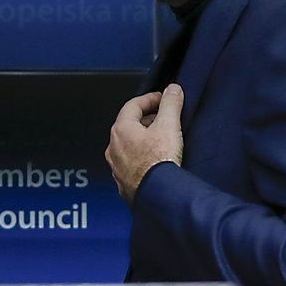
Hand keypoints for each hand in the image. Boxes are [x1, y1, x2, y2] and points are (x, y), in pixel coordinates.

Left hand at [105, 83, 184, 204]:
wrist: (158, 195)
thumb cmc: (159, 162)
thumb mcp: (168, 126)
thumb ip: (170, 104)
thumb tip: (172, 90)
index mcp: (121, 130)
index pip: (133, 105)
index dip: (150, 99)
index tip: (162, 98)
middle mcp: (113, 147)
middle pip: (129, 125)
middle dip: (147, 119)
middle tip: (164, 118)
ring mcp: (116, 166)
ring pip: (129, 146)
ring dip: (143, 139)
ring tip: (161, 140)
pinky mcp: (123, 182)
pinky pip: (131, 163)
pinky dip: (142, 157)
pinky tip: (154, 161)